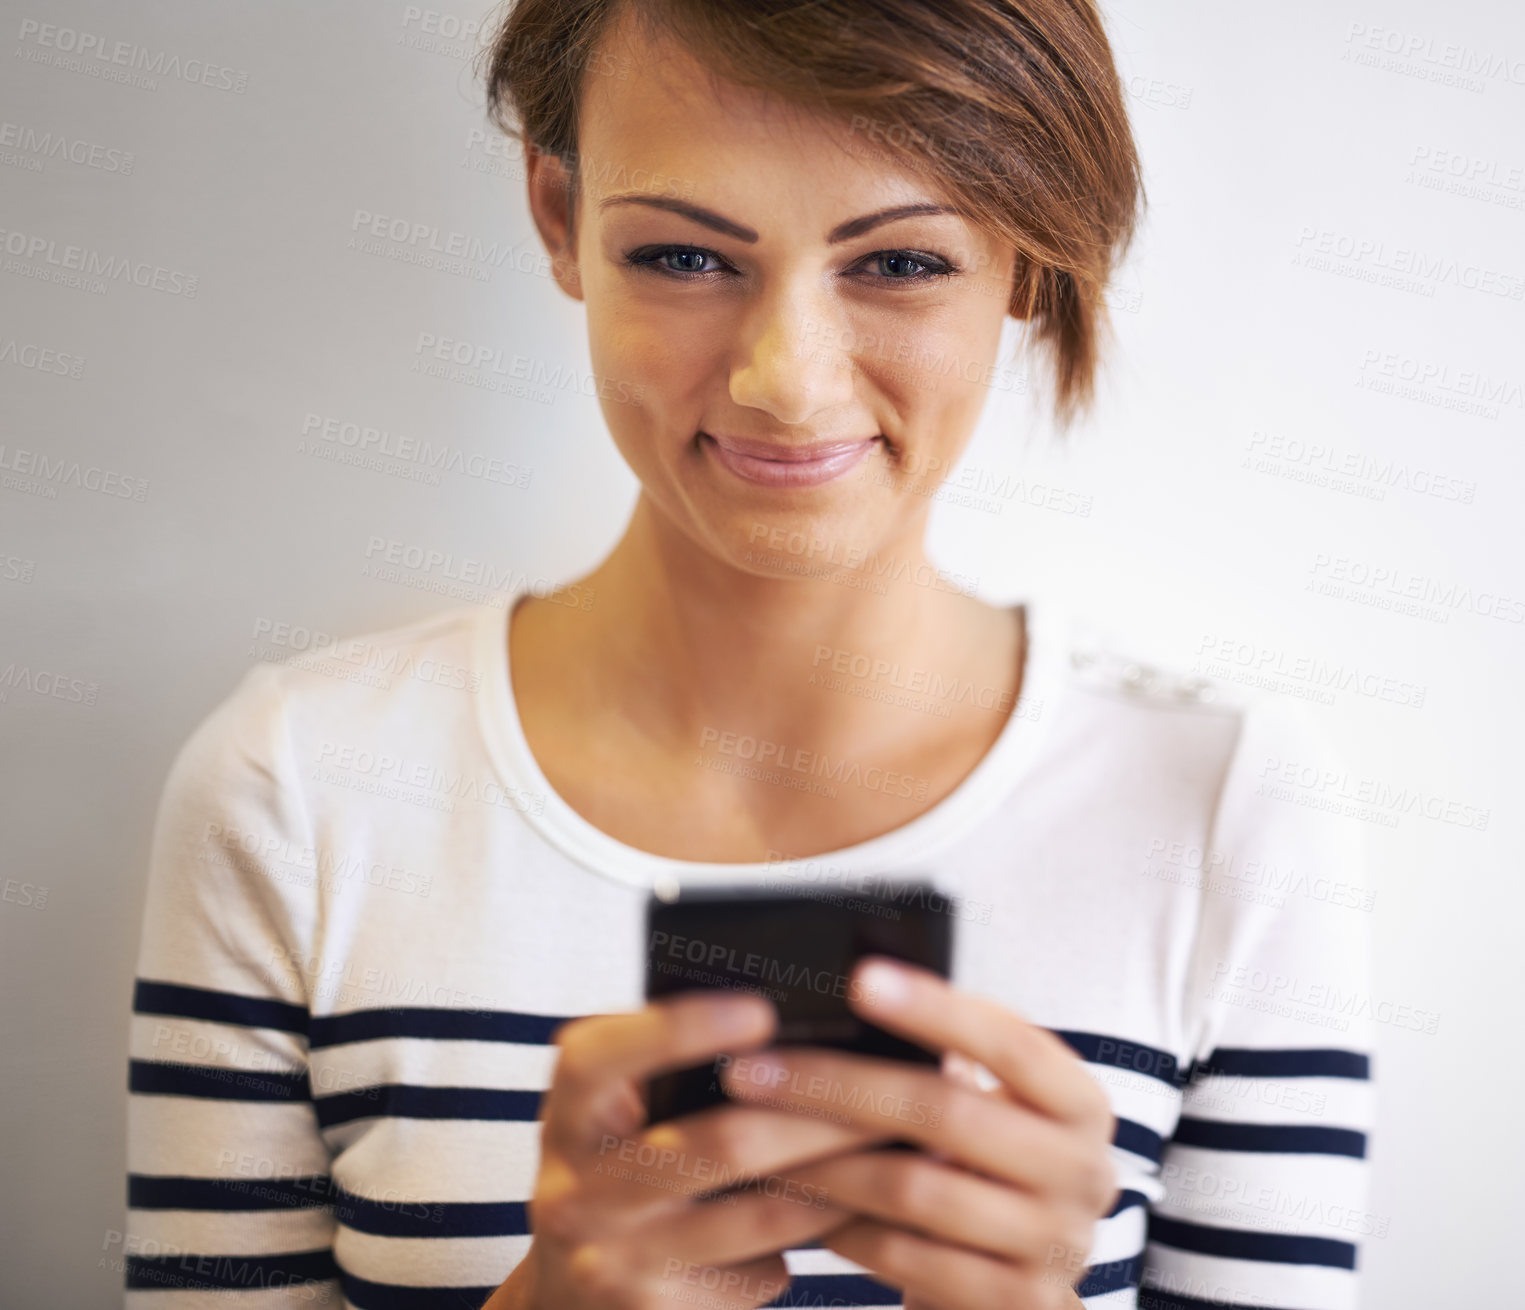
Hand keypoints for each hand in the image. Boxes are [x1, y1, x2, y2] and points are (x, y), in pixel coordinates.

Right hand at [484, 990, 887, 1309]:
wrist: (571, 1295)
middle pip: (716, 1142)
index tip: (762, 1008)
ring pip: (757, 1214)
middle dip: (814, 1114)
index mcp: (568, 1113)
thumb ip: (666, 1063)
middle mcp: (574, 1190)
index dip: (679, 1028)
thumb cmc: (620, 1167)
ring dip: (837, 1178)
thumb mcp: (617, 1108)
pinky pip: (759, 1267)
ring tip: (892, 1146)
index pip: (601, 1057)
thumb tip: (779, 1020)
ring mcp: (613, 1259)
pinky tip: (856, 1208)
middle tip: (883, 1088)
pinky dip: (812, 1235)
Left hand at [720, 957, 1118, 1309]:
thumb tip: (855, 993)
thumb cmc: (989, 1170)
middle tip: (755, 1070)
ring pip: (914, 1187)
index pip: (1008, 1041)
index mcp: (1079, 1104)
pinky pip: (908, 1257)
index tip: (859, 977)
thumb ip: (950, 1061)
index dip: (935, 1008)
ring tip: (758, 1139)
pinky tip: (799, 1204)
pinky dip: (845, 1227)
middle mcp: (1083, 1171)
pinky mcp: (1017, 1304)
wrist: (1024, 1291)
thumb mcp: (994, 1110)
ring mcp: (1054, 1244)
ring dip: (823, 1161)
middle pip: (946, 1110)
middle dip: (838, 1085)